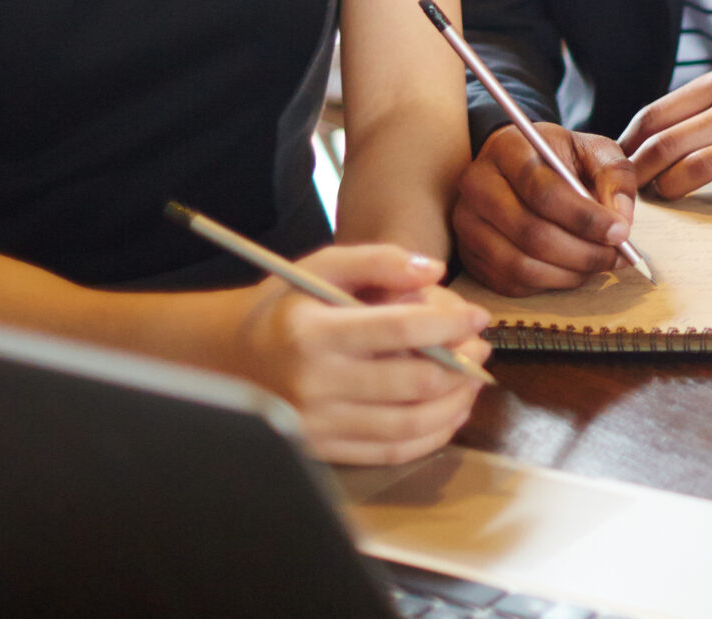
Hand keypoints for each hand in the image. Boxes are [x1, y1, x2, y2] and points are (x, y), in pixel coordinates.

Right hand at [231, 245, 490, 465]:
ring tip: (473, 379)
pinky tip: (451, 412)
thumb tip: (433, 272)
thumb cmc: (286, 308)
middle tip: (482, 349)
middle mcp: (312, 383)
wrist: (229, 360)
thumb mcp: (322, 267)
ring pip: (408, 424)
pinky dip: (432, 436)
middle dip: (462, 366)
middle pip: (412, 382)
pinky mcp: (322, 451)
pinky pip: (391, 452)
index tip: (480, 316)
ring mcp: (317, 424)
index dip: (450, 323)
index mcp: (312, 333)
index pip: (399, 329)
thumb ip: (378, 260)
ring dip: (456, 403)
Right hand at [452, 122, 638, 293]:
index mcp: (508, 149)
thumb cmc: (560, 158)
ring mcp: (467, 223)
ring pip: (520, 265)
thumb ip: (614, 176)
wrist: (519, 165)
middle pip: (531, 233)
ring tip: (600, 263)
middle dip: (584, 252)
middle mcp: (478, 185)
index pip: (544, 191)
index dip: (586, 218)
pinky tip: (573, 270)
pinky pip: (510, 283)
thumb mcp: (594, 150)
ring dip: (570, 273)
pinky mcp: (468, 254)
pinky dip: (549, 284)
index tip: (621, 232)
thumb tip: (621, 220)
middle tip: (618, 255)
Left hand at [619, 68, 711, 204]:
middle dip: (641, 173)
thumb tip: (644, 142)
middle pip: (670, 142)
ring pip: (701, 164)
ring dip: (674, 187)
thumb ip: (699, 111)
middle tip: (631, 194)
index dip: (628, 146)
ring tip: (667, 198)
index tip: (617, 169)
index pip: (656, 114)